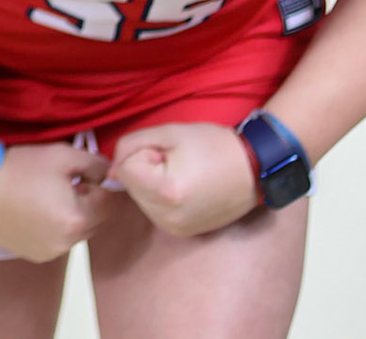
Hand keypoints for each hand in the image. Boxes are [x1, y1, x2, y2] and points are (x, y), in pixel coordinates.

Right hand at [0, 141, 122, 262]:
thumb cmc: (21, 167)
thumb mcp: (63, 155)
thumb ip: (95, 163)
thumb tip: (110, 172)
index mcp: (79, 218)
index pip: (110, 203)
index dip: (99, 185)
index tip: (82, 174)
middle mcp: (68, 242)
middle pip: (96, 220)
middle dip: (87, 202)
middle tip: (62, 183)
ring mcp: (51, 252)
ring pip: (76, 233)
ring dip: (70, 216)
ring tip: (44, 196)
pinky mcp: (35, 255)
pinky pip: (57, 242)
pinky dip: (53, 228)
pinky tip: (33, 210)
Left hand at [108, 122, 259, 236]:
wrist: (255, 169)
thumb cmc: (214, 146)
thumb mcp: (168, 133)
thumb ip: (130, 146)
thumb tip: (110, 170)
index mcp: (165, 192)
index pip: (125, 167)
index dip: (143, 152)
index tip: (170, 152)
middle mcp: (167, 217)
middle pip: (129, 185)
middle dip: (145, 169)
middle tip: (179, 162)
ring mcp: (174, 229)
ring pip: (139, 197)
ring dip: (151, 183)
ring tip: (184, 174)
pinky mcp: (180, 233)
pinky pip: (153, 209)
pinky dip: (161, 196)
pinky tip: (186, 188)